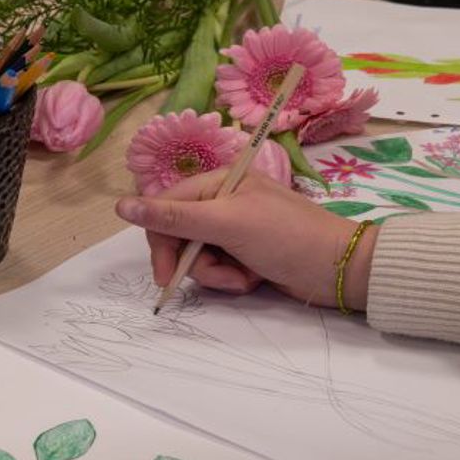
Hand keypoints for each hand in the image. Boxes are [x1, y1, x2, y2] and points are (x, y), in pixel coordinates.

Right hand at [114, 170, 377, 309]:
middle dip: (195, 262)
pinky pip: (217, 268)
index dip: (162, 243)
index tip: (167, 277)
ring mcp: (234, 228)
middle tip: (221, 277)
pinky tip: (254, 278)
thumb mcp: (227, 224)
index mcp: (217, 181)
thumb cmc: (286, 237)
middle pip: (178, 236)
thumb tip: (121, 206)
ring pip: (196, 257)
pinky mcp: (244, 252)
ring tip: (245, 277)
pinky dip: (231, 279)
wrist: (338, 269)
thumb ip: (174, 217)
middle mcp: (222, 200)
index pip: (165, 209)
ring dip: (217, 274)